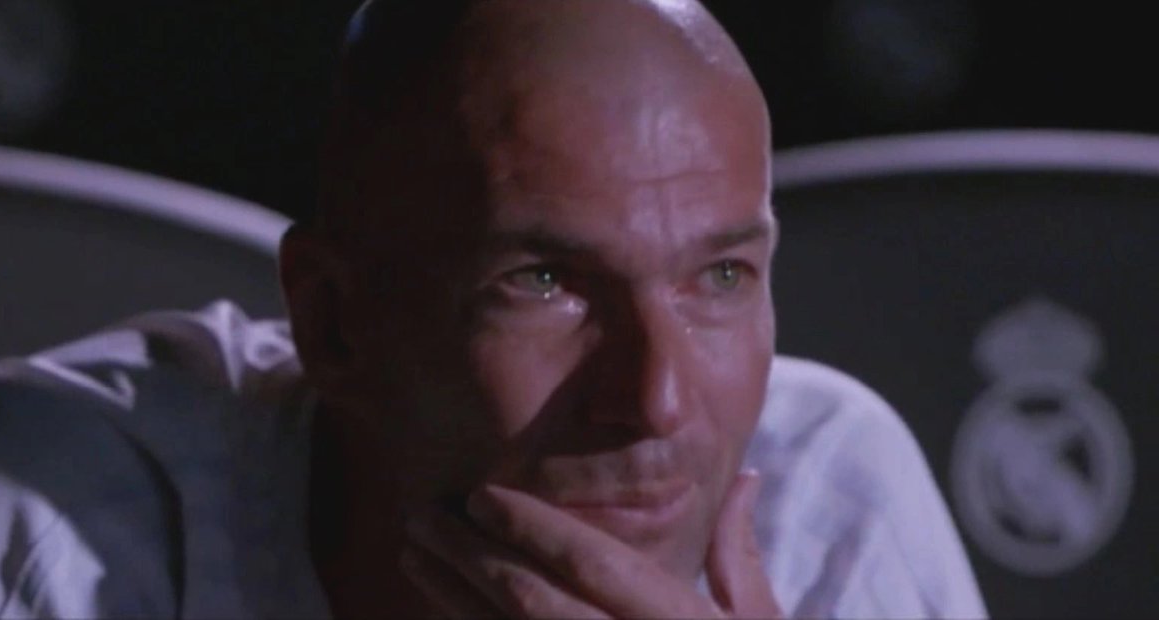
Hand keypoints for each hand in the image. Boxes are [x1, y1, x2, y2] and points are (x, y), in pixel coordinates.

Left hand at [400, 470, 780, 618]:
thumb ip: (738, 556)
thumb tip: (745, 478)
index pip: (595, 565)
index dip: (533, 526)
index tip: (483, 495)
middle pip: (531, 601)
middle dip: (470, 554)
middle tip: (422, 516)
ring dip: (452, 596)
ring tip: (415, 554)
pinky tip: (440, 611)